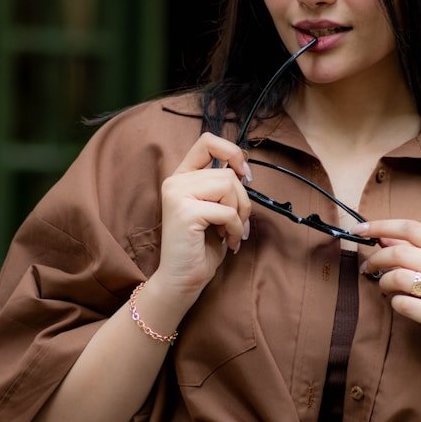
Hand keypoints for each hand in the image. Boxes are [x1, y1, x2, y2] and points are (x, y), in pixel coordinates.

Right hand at [152, 133, 251, 301]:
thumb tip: (243, 171)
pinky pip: (227, 212)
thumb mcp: (215, 209)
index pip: (207, 142)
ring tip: (230, 233)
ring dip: (239, 214)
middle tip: (237, 224)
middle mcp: (175, 181)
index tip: (244, 174)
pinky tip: (228, 242)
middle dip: (242, 201)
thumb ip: (223, 187)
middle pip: (227, 173)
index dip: (232, 153)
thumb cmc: (201, 247)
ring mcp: (177, 194)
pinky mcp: (184, 211)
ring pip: (228, 188)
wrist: (182, 280)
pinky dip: (236, 229)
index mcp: (182, 177)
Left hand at [356, 219, 420, 375]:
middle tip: (366, 268)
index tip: (359, 230)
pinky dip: (394, 303)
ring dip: (383, 282)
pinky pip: (405, 304)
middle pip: (401, 252)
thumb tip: (384, 236)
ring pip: (400, 277)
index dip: (381, 226)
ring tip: (385, 288)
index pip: (412, 228)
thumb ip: (416, 252)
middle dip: (376, 259)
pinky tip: (400, 305)